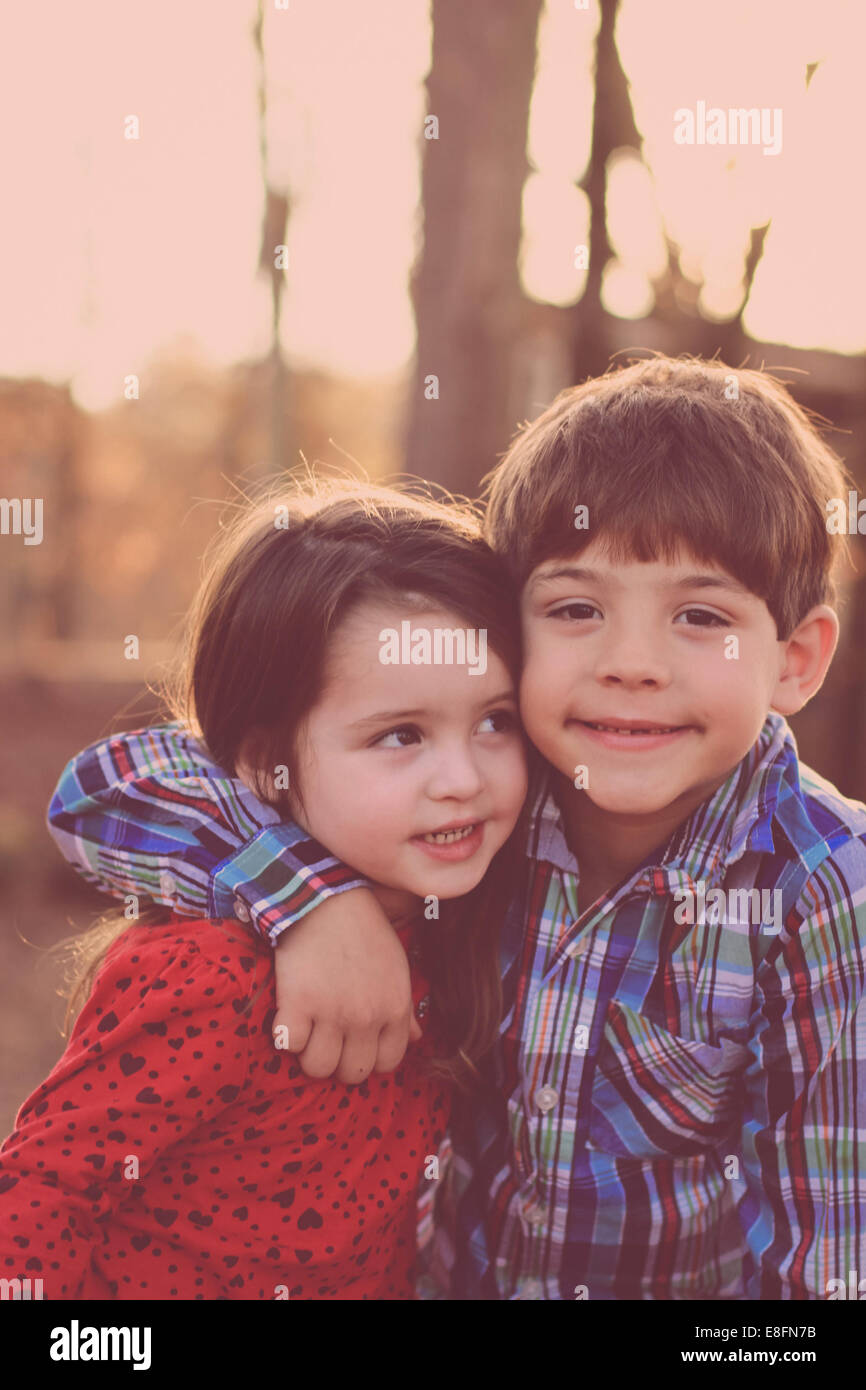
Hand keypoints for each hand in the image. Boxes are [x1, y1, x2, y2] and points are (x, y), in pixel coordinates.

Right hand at [272, 887, 421, 1083]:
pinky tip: (289, 1015)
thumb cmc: (364, 932)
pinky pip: (289, 1045)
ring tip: (307, 1029)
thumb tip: (416, 1040)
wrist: (326, 900)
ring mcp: (332, 1013)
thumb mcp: (396, 968)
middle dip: (338, 1060)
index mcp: (395, 1008)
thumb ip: (405, 1010)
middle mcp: (367, 1017)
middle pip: (352, 1074)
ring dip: (309, 1053)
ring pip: (318, 1068)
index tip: (354, 1043)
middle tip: (327, 1037)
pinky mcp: (298, 1004)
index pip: (387, 1064)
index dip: (369, 1057)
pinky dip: (285, 1034)